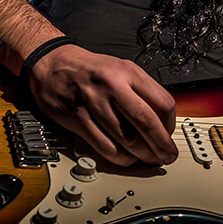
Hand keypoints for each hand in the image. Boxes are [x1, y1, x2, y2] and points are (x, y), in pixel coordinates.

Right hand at [27, 43, 177, 166]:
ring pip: (126, 137)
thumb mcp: (121, 69)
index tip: (169, 134)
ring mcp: (94, 103)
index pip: (162, 102)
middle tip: (167, 156)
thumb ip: (142, 91)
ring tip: (149, 160)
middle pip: (145, 122)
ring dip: (141, 154)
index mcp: (128, 72)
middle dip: (161, 144)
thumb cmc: (90, 70)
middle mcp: (112, 86)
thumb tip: (162, 122)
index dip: (170, 124)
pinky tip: (126, 158)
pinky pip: (104, 146)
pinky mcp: (78, 118)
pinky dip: (119, 157)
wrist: (53, 63)